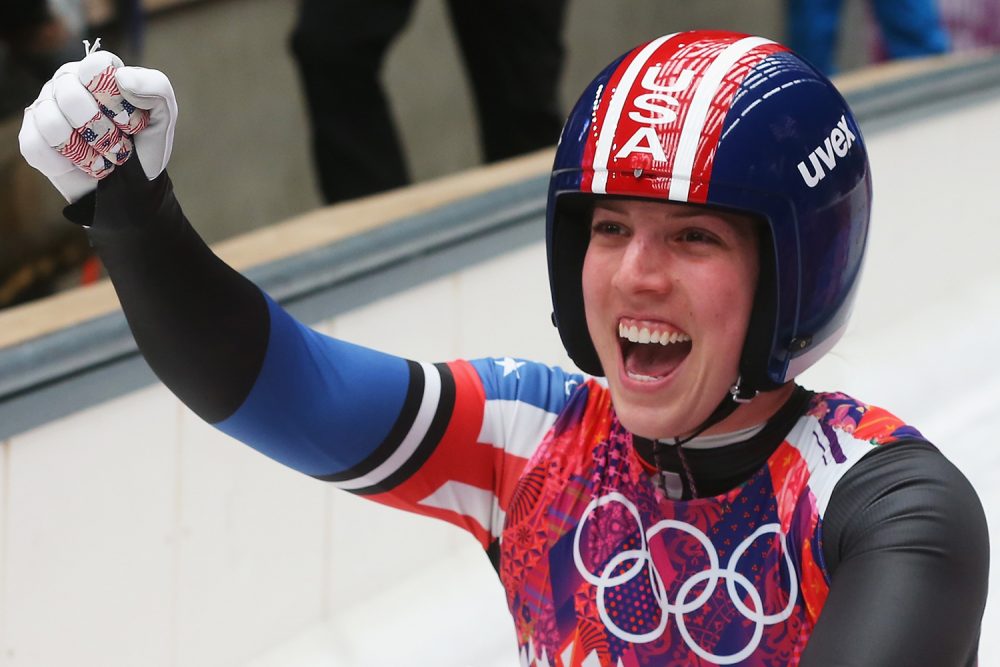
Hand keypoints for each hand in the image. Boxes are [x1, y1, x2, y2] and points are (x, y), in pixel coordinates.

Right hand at [18, 46, 177, 202]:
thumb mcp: (162, 118)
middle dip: (104, 132)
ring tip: (103, 157)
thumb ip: (156, 89)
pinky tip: (82, 164)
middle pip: (70, 97)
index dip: (115, 100)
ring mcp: (45, 107)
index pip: (96, 67)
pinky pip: (37, 147)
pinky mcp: (32, 136)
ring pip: (52, 123)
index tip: (131, 123)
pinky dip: (66, 164)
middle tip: (119, 146)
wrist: (131, 185)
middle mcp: (67, 82)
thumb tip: (123, 77)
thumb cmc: (143, 146)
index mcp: (98, 71)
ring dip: (87, 151)